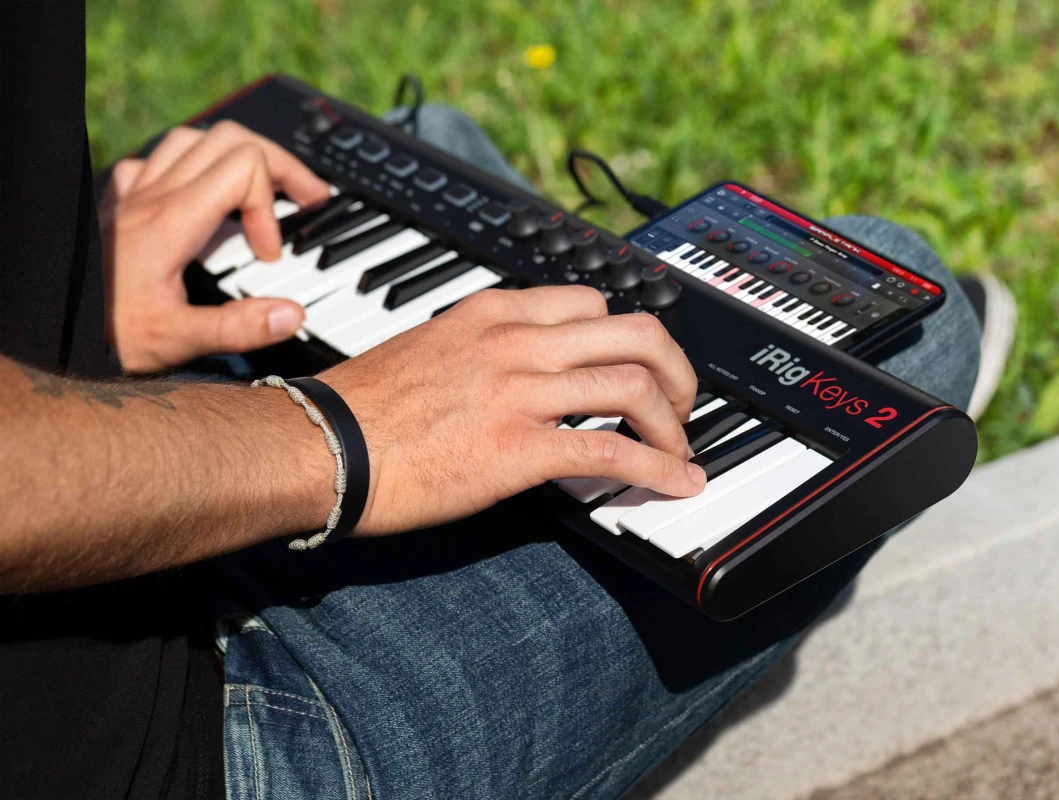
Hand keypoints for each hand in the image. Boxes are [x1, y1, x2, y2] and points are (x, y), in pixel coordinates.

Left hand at [99, 121, 330, 372]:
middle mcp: (152, 197)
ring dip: (238, 159)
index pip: (244, 168)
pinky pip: (157, 161)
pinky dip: (192, 169)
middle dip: (278, 165)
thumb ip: (238, 328)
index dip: (271, 208)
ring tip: (264, 192)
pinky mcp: (118, 204)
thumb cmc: (102, 336)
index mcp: (171, 222)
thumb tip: (291, 313)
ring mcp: (132, 196)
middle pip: (230, 139)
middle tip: (306, 200)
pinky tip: (201, 199)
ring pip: (195, 138)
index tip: (269, 255)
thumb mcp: (177, 342)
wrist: (47, 333)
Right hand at [320, 285, 706, 533]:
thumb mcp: (431, 350)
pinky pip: (611, 450)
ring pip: (633, 386)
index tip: (643, 367)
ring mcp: (520, 392)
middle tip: (682, 404)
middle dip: (676, 370)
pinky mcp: (518, 448)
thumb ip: (485, 350)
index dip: (631, 339)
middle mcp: (516, 342)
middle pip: (634, 332)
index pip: (591, 303)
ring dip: (674, 423)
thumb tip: (524, 375)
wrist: (319, 446)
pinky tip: (677, 484)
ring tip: (681, 450)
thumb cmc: (363, 408)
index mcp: (493, 313)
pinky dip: (657, 468)